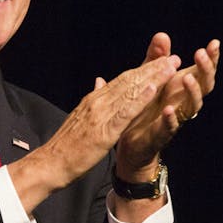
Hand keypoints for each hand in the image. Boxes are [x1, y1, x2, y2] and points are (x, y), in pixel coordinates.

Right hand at [6, 54, 179, 213]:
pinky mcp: (103, 131)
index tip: (160, 61)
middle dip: (152, 69)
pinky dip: (139, 100)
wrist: (49, 164)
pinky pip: (125, 113)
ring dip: (152, 79)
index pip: (122, 81)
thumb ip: (93, 100)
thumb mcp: (80, 117)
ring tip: (169, 67)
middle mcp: (97, 102)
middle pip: (129, 81)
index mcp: (93, 100)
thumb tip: (100, 81)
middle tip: (173, 58)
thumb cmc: (65, 146)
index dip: (143, 70)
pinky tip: (153, 90)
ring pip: (130, 92)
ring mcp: (100, 115)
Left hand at [114, 33, 219, 178]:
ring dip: (193, 92)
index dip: (211, 58)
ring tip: (187, 78)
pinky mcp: (162, 134)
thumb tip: (163, 35)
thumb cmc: (145, 105)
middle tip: (200, 53)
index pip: (203, 71)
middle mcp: (184, 102)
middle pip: (205, 86)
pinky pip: (170, 127)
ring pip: (193, 106)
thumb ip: (157, 59)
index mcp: (182, 87)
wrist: (129, 137)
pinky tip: (169, 109)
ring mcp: (176, 118)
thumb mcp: (149, 77)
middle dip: (205, 70)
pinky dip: (171, 118)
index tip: (214, 43)